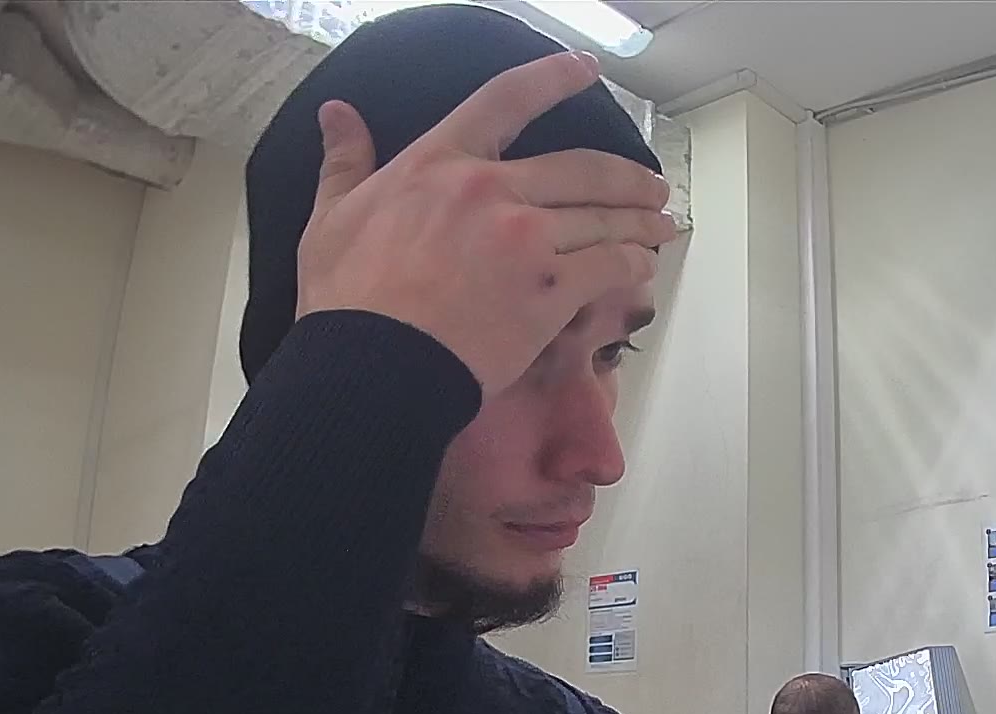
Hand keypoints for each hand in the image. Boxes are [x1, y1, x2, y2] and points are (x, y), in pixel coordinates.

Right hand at [294, 51, 673, 393]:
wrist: (371, 363)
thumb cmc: (347, 300)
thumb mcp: (332, 217)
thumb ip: (346, 161)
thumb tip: (338, 113)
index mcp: (440, 163)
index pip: (506, 100)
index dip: (552, 77)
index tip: (585, 69)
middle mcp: (491, 188)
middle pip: (582, 167)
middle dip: (627, 177)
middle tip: (652, 186)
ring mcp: (527, 238)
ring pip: (605, 218)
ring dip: (642, 222)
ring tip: (662, 226)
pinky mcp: (550, 288)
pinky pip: (610, 265)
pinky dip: (634, 264)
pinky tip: (643, 267)